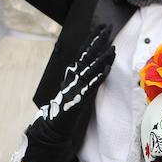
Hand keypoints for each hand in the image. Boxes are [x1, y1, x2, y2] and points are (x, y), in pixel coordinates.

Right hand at [22, 26, 114, 161]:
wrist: (49, 134)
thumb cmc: (61, 117)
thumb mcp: (72, 97)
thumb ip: (78, 85)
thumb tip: (88, 76)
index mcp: (70, 78)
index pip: (82, 56)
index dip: (91, 42)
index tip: (101, 30)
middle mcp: (71, 81)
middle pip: (85, 57)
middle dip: (97, 41)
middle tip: (108, 26)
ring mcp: (74, 90)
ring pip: (89, 69)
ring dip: (101, 56)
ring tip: (112, 44)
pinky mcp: (78, 101)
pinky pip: (91, 86)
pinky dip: (99, 76)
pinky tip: (108, 67)